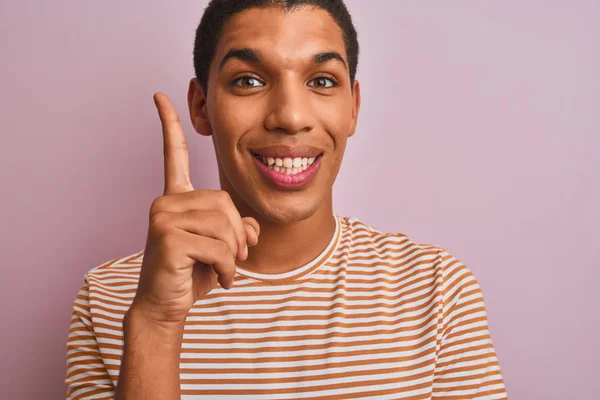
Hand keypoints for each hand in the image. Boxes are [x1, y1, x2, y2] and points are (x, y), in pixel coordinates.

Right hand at [130, 92, 259, 328]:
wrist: (166, 305)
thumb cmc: (193, 272)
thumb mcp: (224, 246)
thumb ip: (239, 227)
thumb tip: (250, 227)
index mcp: (177, 197)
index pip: (174, 155)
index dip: (169, 125)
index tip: (158, 96)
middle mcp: (166, 201)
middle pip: (225, 202)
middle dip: (238, 235)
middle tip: (233, 257)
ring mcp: (164, 217)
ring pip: (224, 224)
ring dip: (234, 254)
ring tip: (223, 269)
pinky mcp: (168, 237)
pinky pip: (219, 247)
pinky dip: (228, 268)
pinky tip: (218, 279)